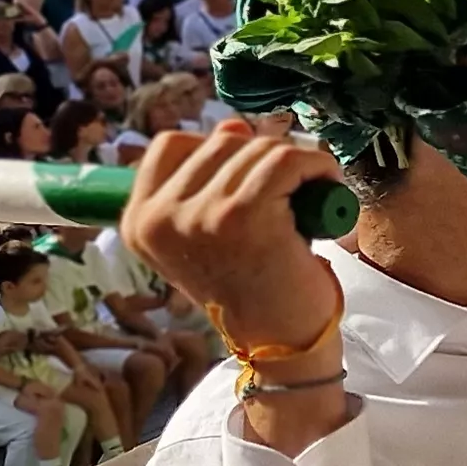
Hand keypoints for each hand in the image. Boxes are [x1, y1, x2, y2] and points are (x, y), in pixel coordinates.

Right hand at [122, 121, 342, 357]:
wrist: (281, 341)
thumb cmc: (253, 284)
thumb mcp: (214, 231)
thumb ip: (211, 179)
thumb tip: (231, 124)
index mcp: (140, 222)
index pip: (170, 145)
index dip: (219, 151)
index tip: (248, 180)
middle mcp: (159, 218)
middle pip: (222, 140)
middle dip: (263, 160)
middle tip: (285, 198)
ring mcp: (198, 215)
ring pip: (258, 148)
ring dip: (295, 166)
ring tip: (307, 200)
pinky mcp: (242, 215)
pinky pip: (288, 159)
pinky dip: (318, 167)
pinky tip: (327, 191)